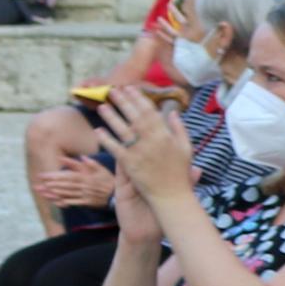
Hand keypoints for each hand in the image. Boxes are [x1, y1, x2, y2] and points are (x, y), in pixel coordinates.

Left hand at [32, 155, 115, 209]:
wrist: (118, 194)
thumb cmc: (109, 180)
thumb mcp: (102, 169)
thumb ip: (90, 163)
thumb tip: (81, 156)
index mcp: (86, 177)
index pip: (67, 176)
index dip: (54, 176)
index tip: (43, 175)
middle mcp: (83, 186)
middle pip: (65, 185)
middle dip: (50, 185)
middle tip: (38, 185)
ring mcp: (84, 195)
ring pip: (67, 194)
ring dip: (53, 193)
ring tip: (43, 192)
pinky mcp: (86, 202)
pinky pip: (73, 203)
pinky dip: (63, 202)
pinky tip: (55, 202)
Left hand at [102, 88, 195, 202]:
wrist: (172, 197)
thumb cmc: (180, 173)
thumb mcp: (186, 148)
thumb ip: (179, 129)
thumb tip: (173, 112)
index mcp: (165, 135)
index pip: (150, 112)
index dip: (139, 99)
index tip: (130, 89)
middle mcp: (152, 141)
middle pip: (134, 117)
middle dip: (123, 102)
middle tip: (112, 90)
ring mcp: (139, 152)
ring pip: (122, 130)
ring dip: (111, 117)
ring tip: (102, 106)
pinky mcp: (129, 164)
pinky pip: (115, 149)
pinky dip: (106, 139)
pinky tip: (98, 131)